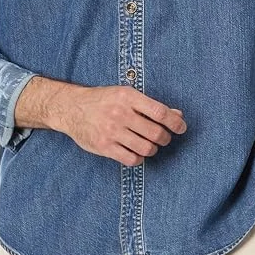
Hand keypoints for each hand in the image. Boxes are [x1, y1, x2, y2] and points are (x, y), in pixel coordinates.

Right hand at [58, 84, 186, 165]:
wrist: (73, 108)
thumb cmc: (105, 100)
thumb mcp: (126, 95)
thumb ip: (151, 106)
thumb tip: (177, 116)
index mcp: (128, 96)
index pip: (159, 112)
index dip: (175, 122)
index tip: (181, 128)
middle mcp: (120, 113)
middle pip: (155, 133)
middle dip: (165, 138)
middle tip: (163, 138)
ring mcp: (111, 131)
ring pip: (146, 148)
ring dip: (152, 149)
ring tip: (149, 145)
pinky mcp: (104, 146)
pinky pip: (131, 159)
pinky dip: (139, 158)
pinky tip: (136, 152)